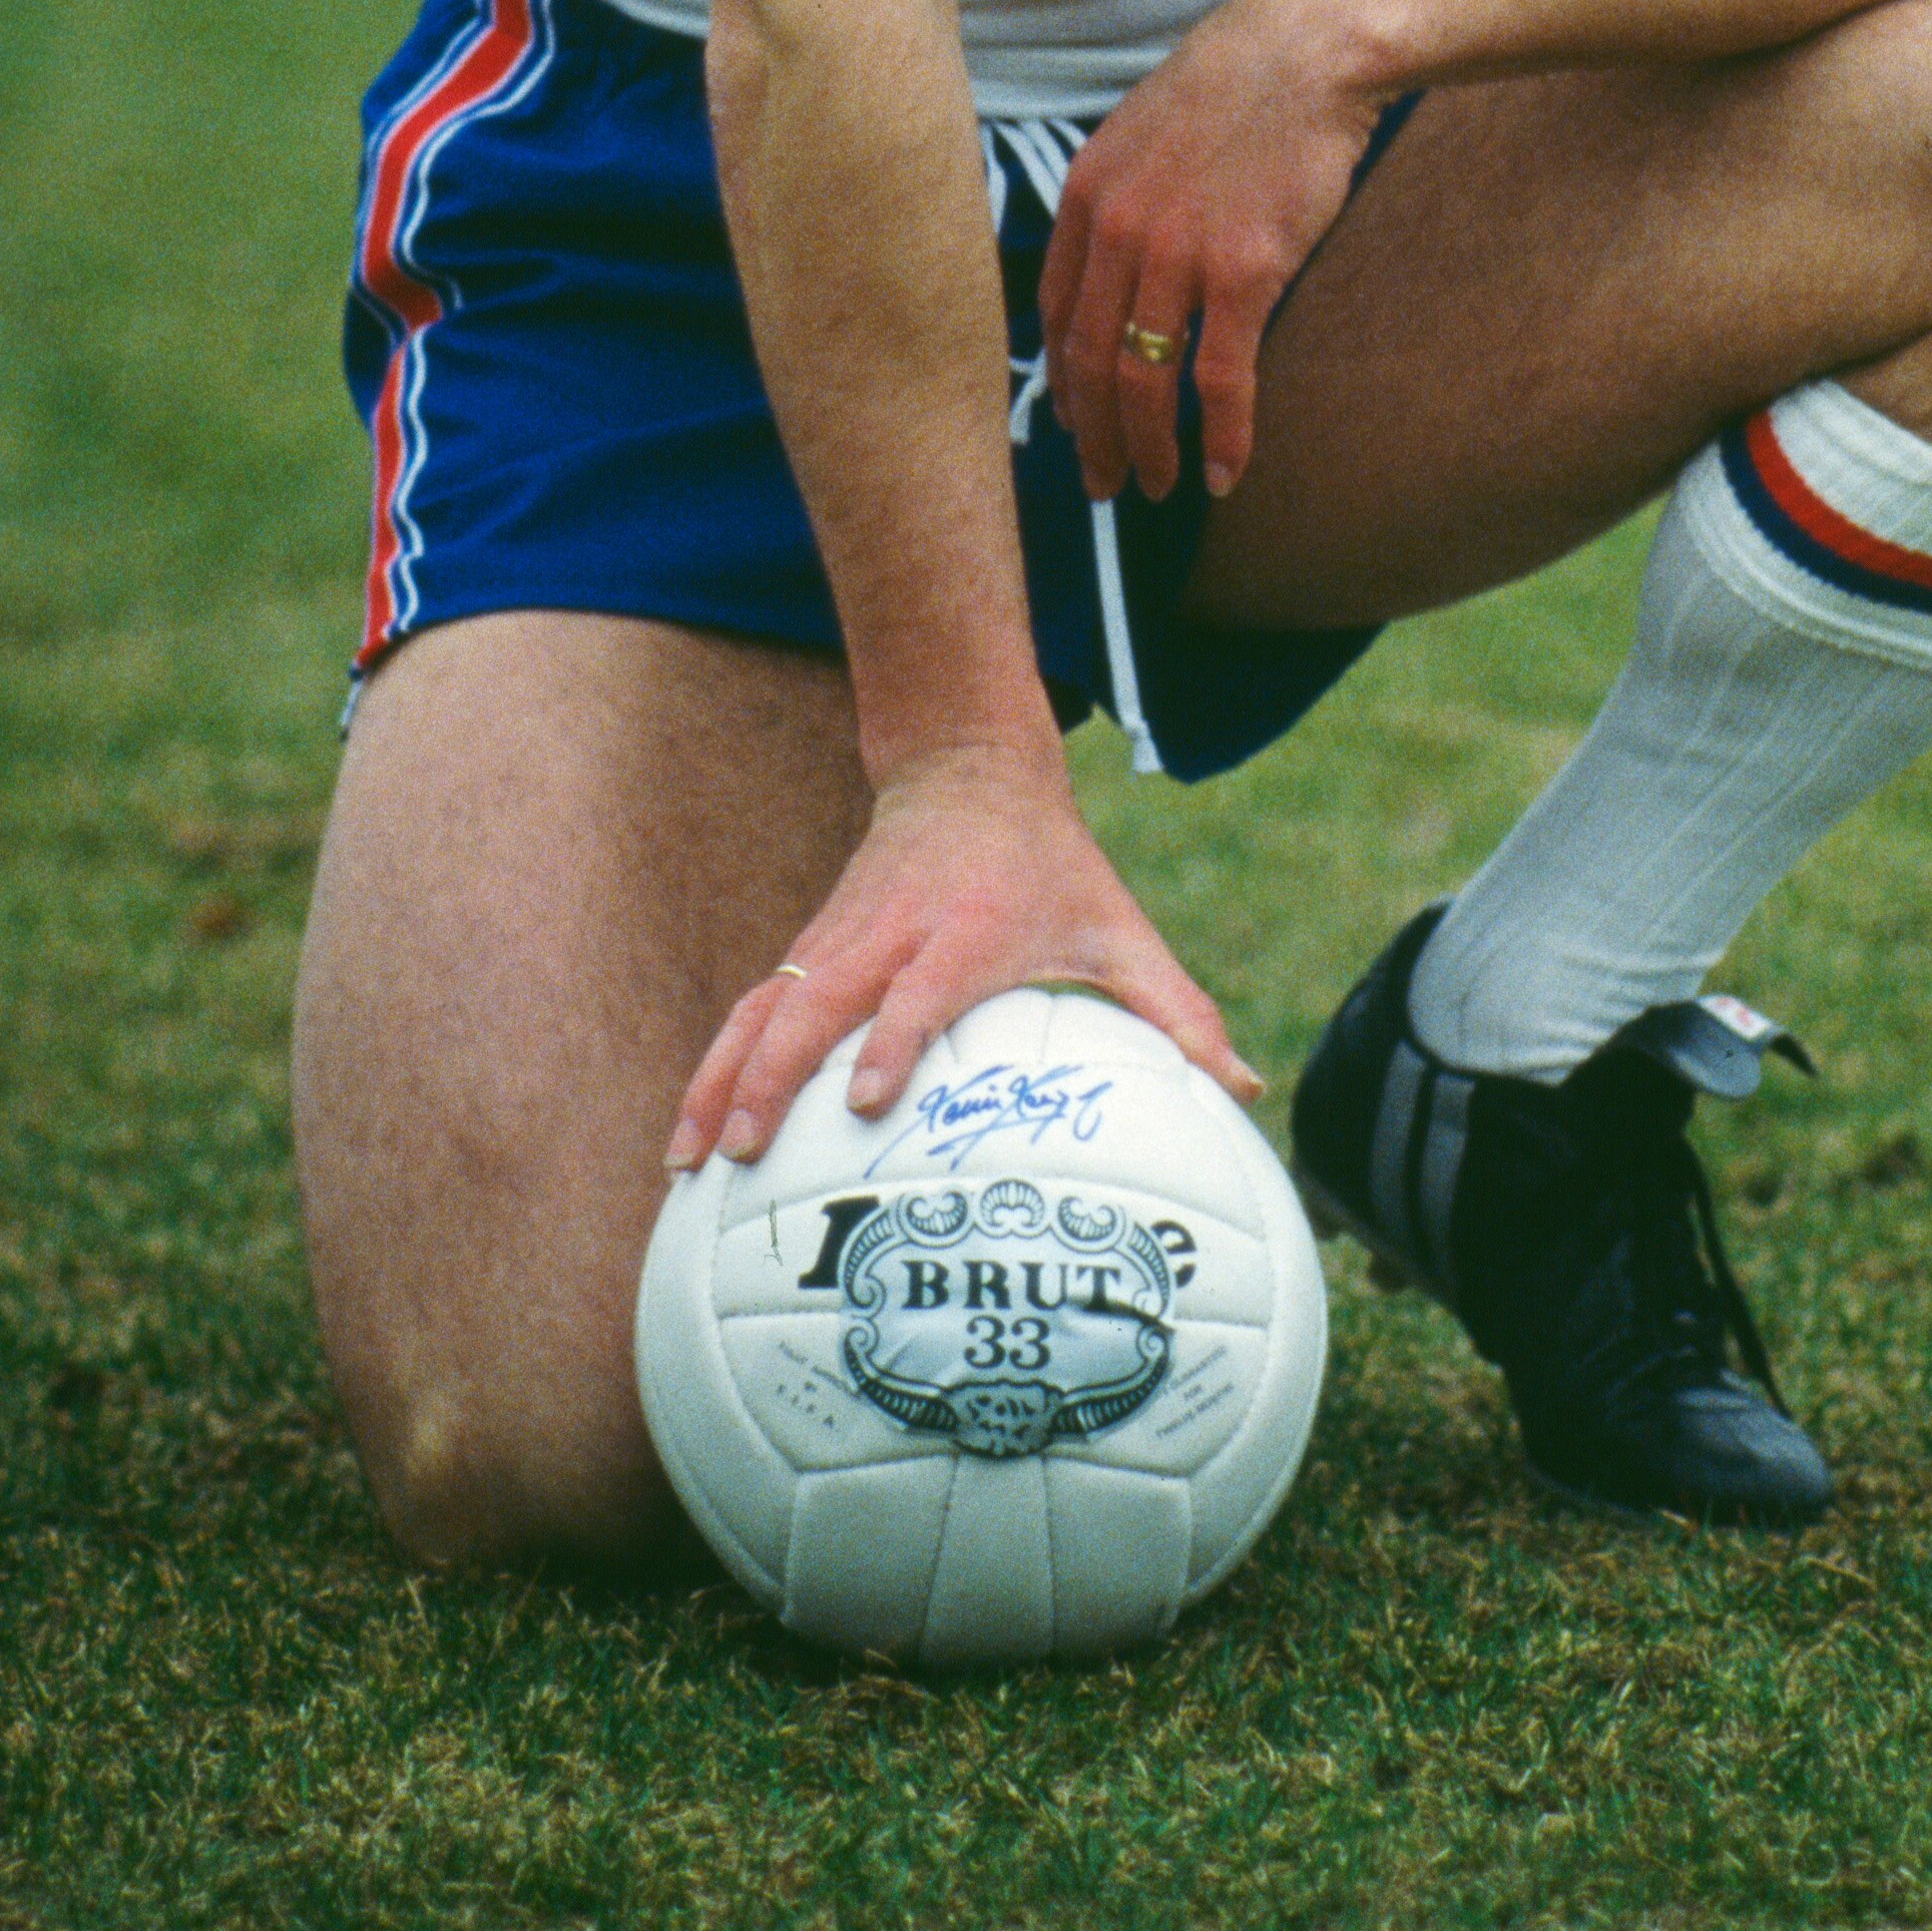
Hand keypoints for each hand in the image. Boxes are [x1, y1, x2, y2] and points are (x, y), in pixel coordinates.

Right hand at [665, 736, 1259, 1168]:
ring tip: (685, 1161)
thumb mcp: (1118, 926)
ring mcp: (838, 940)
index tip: (869, 1101)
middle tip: (745, 1153)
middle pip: (814, 1005)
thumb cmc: (1051, 867)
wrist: (969, 769)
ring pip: (763, 1010)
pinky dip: (715, 1066)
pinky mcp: (809, 950)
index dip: (893, 1042)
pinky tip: (688, 1131)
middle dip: (773, 1077)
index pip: (919, 991)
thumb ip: (1178, 1011)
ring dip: (722, 1081)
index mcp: (966, 932)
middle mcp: (889, 934)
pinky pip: (751, 1010)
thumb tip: (1246, 1089)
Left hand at [1039, 0, 1383, 506]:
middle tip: (1102, 484)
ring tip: (1156, 487)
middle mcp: (1117, 232)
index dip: (1058, 381)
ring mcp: (1176, 254)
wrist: (1306, 45)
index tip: (1069, 423)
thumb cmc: (1238, 84)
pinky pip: (1220, 377)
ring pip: (1143, 381)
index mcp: (1086, 196)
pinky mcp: (1242, 270)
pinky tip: (1224, 472)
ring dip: (1147, 449)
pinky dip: (1221, 436)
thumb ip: (1120, 198)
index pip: (1052, 313)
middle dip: (1091, 436)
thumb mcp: (1144, 131)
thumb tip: (1117, 258)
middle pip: (1086, 361)